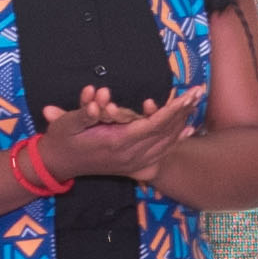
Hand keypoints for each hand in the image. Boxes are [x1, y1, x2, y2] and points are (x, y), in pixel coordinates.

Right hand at [31, 88, 202, 185]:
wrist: (58, 164)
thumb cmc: (62, 139)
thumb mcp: (66, 123)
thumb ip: (84, 110)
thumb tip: (96, 96)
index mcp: (116, 143)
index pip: (153, 125)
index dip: (172, 110)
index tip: (188, 95)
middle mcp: (129, 156)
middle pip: (165, 133)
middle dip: (184, 111)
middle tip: (199, 92)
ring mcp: (133, 163)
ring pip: (166, 143)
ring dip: (182, 122)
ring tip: (196, 103)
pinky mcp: (133, 166)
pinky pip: (161, 153)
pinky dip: (176, 140)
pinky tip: (188, 130)